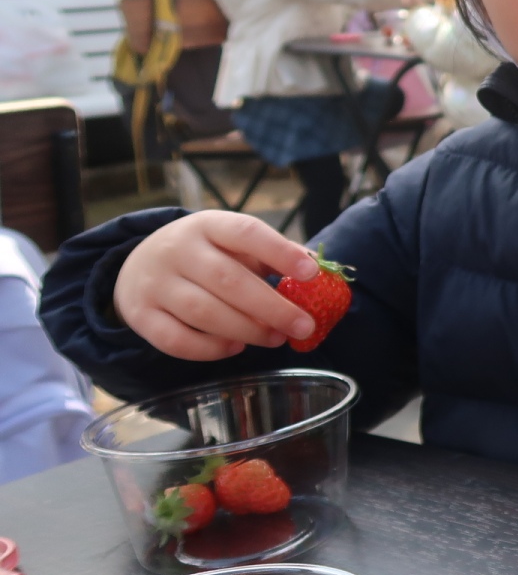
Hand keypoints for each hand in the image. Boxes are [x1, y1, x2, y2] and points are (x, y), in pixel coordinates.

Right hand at [113, 211, 320, 359]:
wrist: (139, 263)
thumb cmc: (206, 255)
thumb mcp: (234, 244)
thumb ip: (273, 255)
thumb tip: (321, 272)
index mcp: (208, 225)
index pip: (246, 233)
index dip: (280, 252)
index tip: (312, 272)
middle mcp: (177, 250)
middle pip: (228, 280)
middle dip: (271, 307)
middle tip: (303, 326)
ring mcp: (155, 283)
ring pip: (203, 312)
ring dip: (246, 329)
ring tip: (276, 338)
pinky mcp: (140, 315)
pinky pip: (175, 340)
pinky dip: (209, 349)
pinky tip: (235, 347)